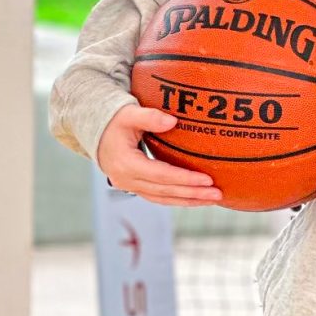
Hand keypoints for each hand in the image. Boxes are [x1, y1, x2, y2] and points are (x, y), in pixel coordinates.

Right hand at [97, 104, 222, 207]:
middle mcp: (126, 180)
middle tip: (217, 194)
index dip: (184, 179)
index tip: (207, 180)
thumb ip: (149, 116)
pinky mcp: (135, 187)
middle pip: (165, 191)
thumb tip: (173, 120)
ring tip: (213, 199)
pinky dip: (178, 199)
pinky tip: (196, 198)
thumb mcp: (129, 114)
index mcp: (126, 163)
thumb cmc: (115, 120)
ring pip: (163, 199)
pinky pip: (160, 197)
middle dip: (192, 194)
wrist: (97, 133)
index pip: (160, 175)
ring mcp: (129, 186)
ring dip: (188, 200)